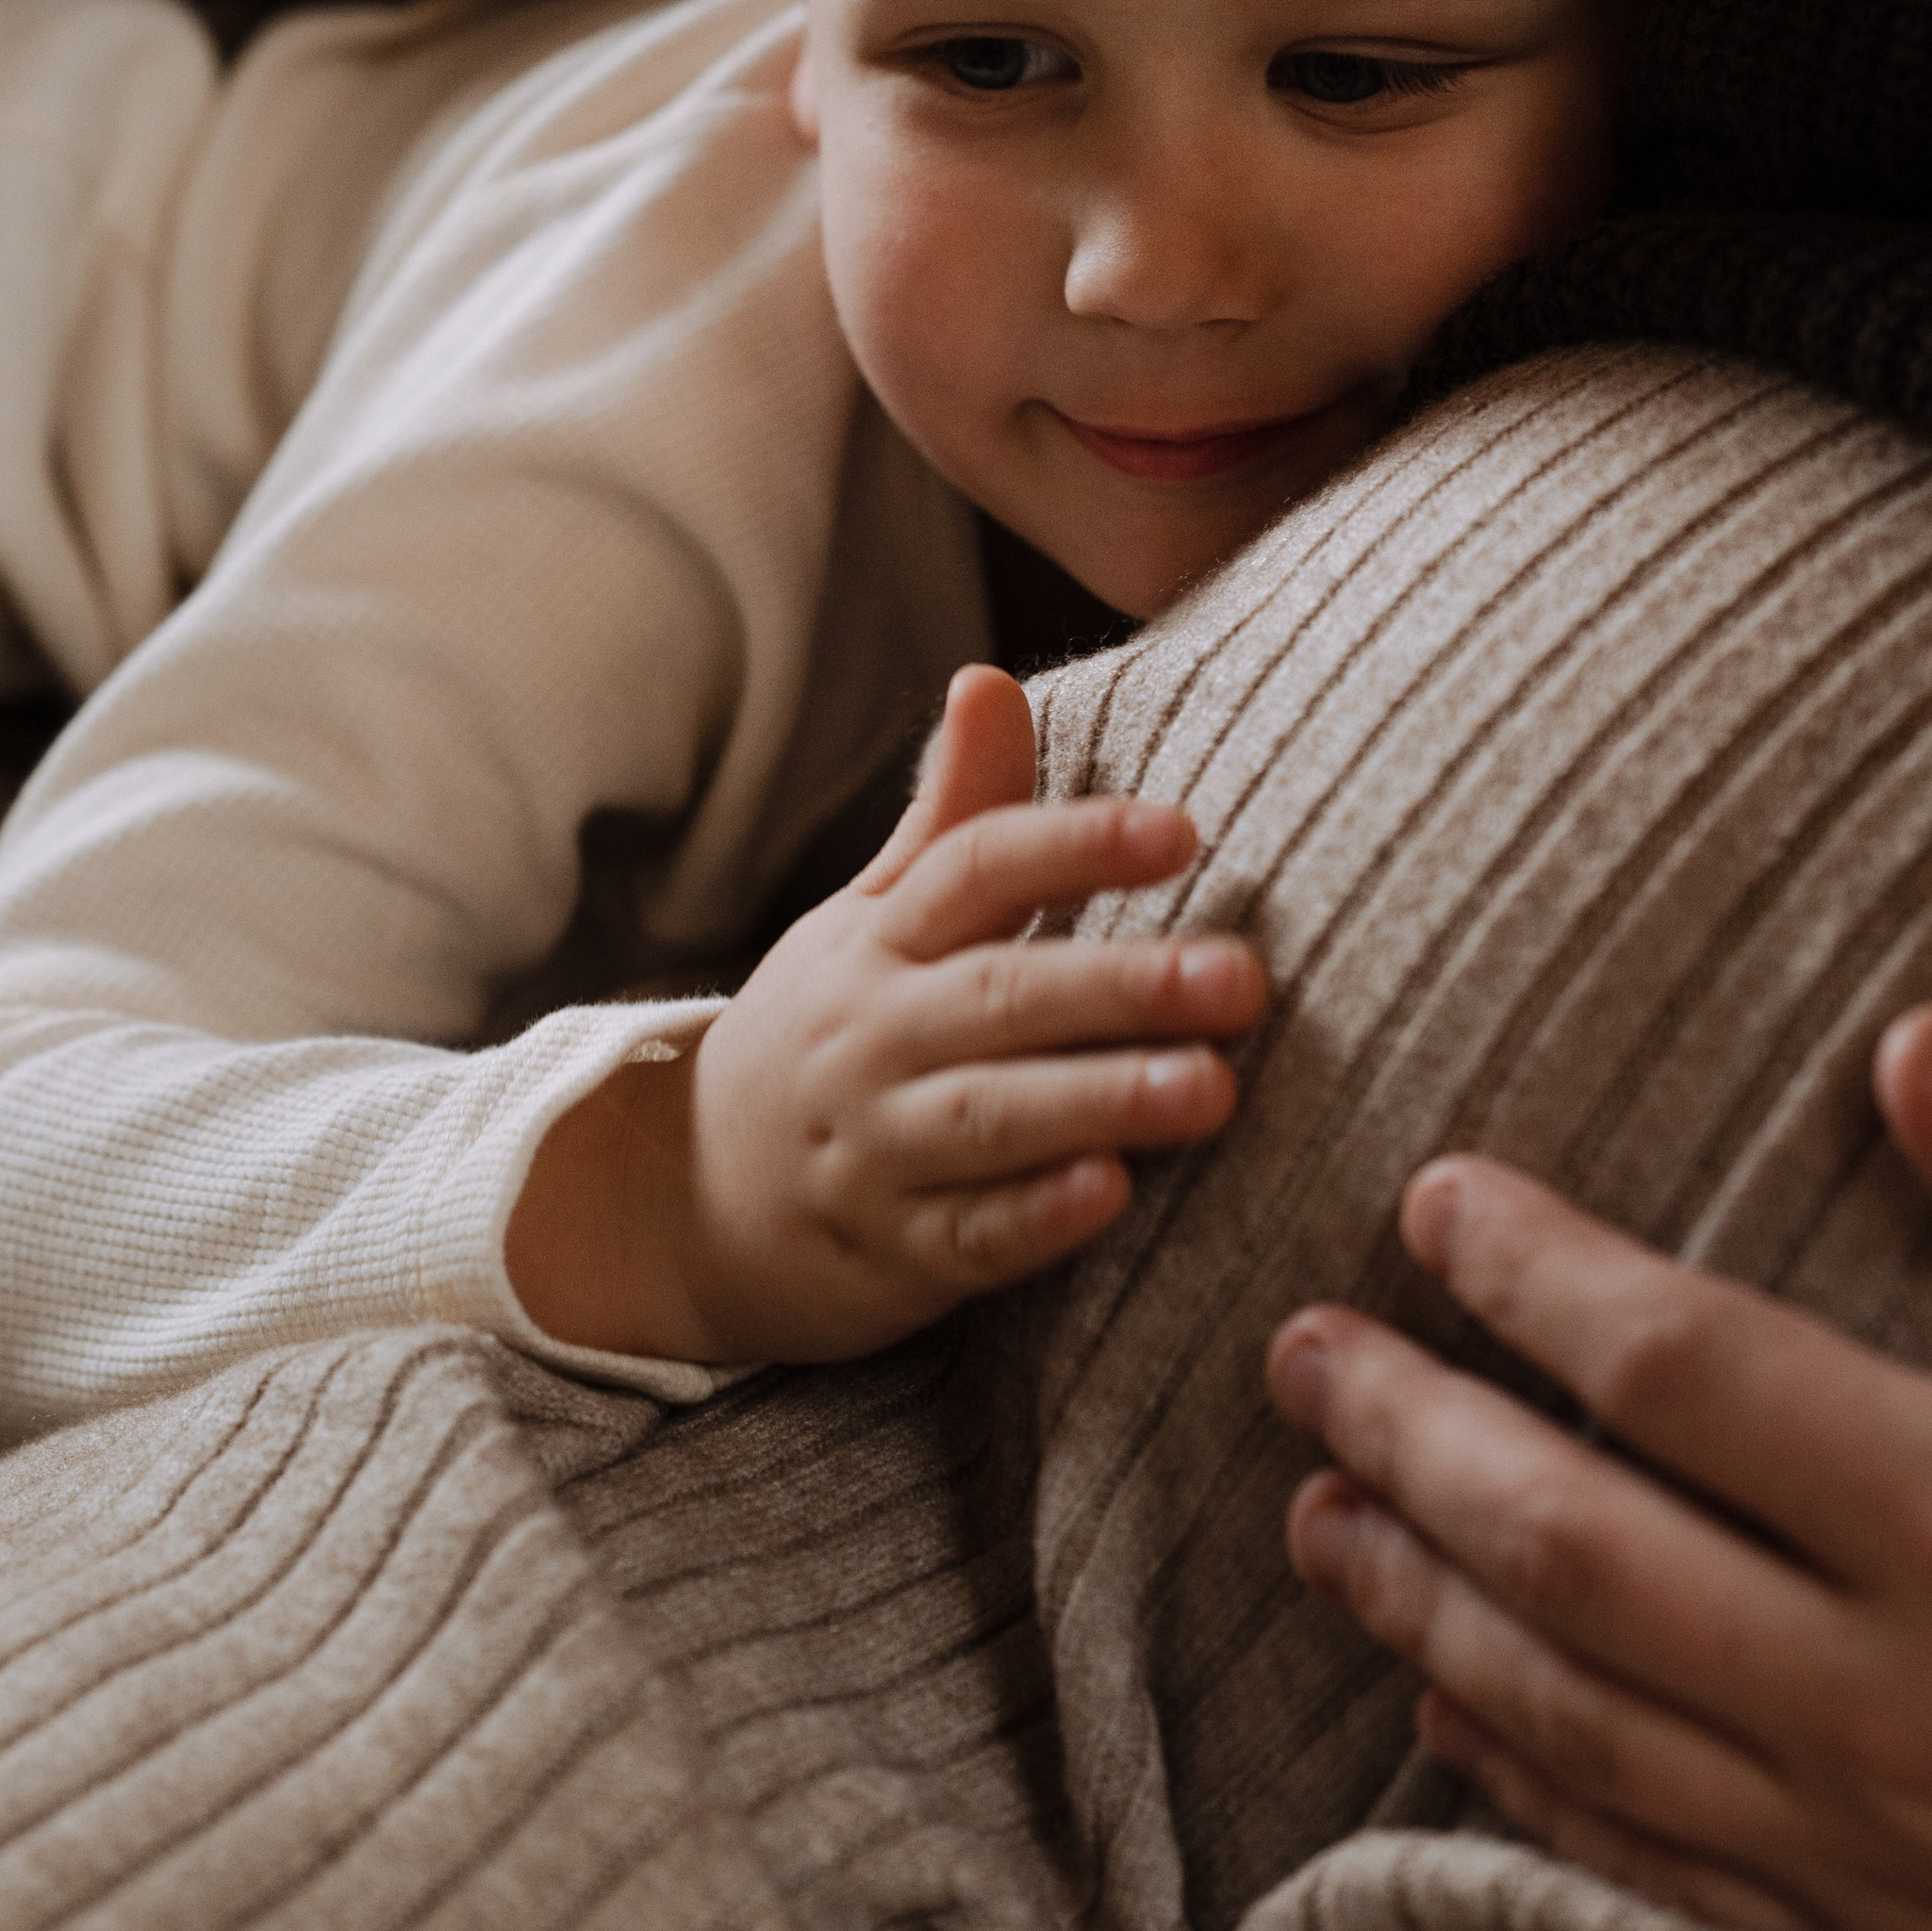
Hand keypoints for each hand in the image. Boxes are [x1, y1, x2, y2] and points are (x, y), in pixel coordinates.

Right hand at [511, 663, 1263, 1364]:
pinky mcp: (892, 1255)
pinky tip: (1111, 1194)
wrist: (690, 1196)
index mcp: (884, 941)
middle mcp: (876, 1034)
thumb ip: (951, 815)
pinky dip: (1034, 1219)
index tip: (1183, 830)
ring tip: (1210, 1088)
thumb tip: (989, 675)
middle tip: (1241, 978)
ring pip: (990, 1118)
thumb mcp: (872, 918)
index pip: (977, 870)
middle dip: (1121, 985)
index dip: (1076, 845)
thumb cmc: (831, 1031)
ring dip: (1099, 1101)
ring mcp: (877, 1147)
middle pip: (1000, 995)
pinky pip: (965, 1236)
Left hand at [1266, 1007, 1931, 1930]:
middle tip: (1290, 1349)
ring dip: (1421, 1607)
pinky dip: (1523, 1784)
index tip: (1429, 1197)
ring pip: (1577, 1717)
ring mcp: (1881, 1848)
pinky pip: (1652, 1867)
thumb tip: (1917, 1044)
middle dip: (1411, 1438)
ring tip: (1312, 1513)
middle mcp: (1896, 1697)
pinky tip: (1447, 1723)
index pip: (1681, 1370)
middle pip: (1575, 1549)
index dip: (1529, 1273)